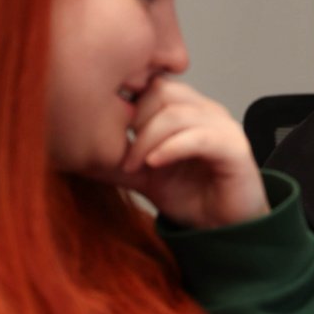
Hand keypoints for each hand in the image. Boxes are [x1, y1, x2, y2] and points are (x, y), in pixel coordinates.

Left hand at [111, 78, 268, 227]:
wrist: (225, 230)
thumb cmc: (193, 198)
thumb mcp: (145, 176)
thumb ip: (117, 160)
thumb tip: (79, 152)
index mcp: (189, 110)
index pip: (152, 84)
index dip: (129, 102)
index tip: (110, 129)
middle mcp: (207, 111)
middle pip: (162, 91)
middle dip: (135, 120)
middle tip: (125, 154)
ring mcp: (223, 127)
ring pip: (176, 113)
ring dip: (147, 140)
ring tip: (136, 165)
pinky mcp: (234, 148)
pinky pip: (198, 137)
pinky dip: (170, 148)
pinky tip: (154, 164)